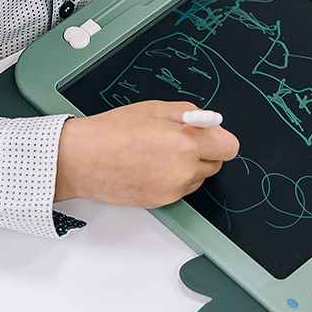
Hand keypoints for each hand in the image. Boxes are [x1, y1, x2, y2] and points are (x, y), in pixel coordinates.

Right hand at [55, 100, 239, 206]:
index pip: (229, 147)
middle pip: (216, 164)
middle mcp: (183, 170)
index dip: (218, 138)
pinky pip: (179, 189)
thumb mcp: (153, 108)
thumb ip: (187, 114)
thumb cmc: (111, 132)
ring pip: (197, 178)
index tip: (208, 133)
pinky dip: (172, 179)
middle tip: (178, 140)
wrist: (81, 159)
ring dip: (187, 167)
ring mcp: (172, 190)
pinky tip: (149, 166)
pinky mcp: (161, 202)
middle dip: (203, 151)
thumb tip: (207, 120)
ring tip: (158, 153)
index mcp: (185, 143)